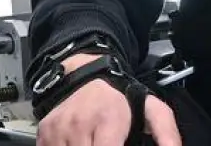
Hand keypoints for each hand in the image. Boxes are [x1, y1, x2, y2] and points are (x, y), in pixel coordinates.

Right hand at [36, 53, 179, 145]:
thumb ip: (166, 133)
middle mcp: (80, 127)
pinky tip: (80, 144)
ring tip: (95, 142)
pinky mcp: (44, 136)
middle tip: (109, 143)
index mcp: (109, 122)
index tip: (120, 145)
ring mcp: (59, 132)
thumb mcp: (150, 109)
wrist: (83, 72)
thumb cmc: (118, 96)